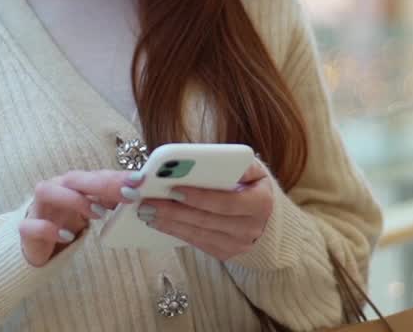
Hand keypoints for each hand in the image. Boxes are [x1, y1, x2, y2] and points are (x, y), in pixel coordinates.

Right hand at [21, 170, 142, 266]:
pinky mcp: (26, 228)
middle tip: (127, 193)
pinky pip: (32, 225)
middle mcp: (55, 188)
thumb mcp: (92, 209)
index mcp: (73, 183)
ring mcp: (38, 207)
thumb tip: (136, 192)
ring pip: (48, 191)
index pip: (96, 175)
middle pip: (75, 179)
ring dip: (74, 200)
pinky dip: (49, 229)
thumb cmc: (67, 220)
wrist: (36, 243)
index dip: (117, 177)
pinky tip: (67, 236)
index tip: (139, 181)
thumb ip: (110, 199)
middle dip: (102, 184)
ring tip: (99, 213)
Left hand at [138, 162, 272, 260]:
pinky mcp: (225, 253)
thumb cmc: (253, 187)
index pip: (226, 201)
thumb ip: (237, 164)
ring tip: (146, 211)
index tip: (173, 188)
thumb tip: (210, 159)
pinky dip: (175, 232)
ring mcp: (238, 244)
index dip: (200, 196)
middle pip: (206, 220)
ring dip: (169, 223)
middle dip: (174, 211)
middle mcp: (250, 228)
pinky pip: (196, 243)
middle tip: (147, 201)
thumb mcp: (254, 170)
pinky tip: (158, 222)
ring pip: (198, 234)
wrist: (267, 218)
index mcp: (260, 203)